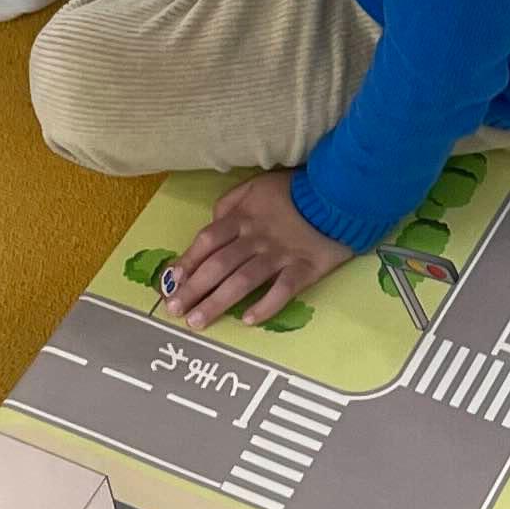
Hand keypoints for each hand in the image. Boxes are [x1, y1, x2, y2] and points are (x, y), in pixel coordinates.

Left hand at [161, 170, 348, 332]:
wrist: (340, 193)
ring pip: (243, 280)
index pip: (207, 241)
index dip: (186, 263)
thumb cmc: (294, 191)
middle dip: (193, 289)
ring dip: (217, 302)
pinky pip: (283, 289)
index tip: (169, 284)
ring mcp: (281, 254)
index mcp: (243, 217)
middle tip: (175, 312)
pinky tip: (248, 320)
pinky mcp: (305, 267)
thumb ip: (230, 203)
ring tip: (197, 322)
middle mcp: (257, 237)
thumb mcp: (256, 186)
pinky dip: (265, 305)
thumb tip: (212, 223)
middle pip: (219, 265)